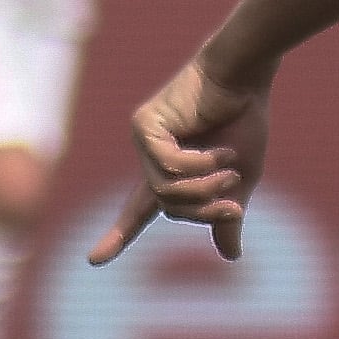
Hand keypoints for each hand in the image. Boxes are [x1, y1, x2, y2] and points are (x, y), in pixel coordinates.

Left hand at [86, 54, 272, 265]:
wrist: (244, 78)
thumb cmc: (244, 120)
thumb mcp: (240, 179)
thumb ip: (227, 215)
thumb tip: (231, 258)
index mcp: (170, 171)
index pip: (139, 210)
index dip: (118, 235)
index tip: (93, 260)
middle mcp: (151, 157)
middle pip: (167, 206)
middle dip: (203, 210)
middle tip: (233, 204)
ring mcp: (145, 140)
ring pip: (164, 191)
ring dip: (203, 189)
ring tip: (230, 169)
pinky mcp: (145, 125)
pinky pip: (166, 166)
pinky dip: (197, 166)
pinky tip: (218, 151)